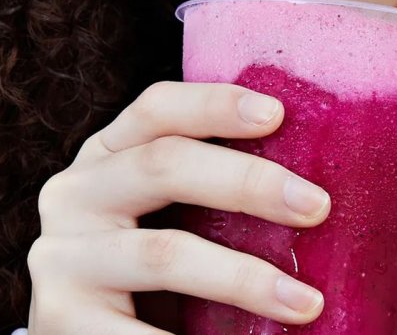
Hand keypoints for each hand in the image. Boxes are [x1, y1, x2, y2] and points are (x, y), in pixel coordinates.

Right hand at [27, 82, 329, 333]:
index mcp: (111, 154)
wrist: (91, 320)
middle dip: (248, 182)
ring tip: (304, 302)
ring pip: (164, 252)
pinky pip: (137, 331)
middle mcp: (78, 191)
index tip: (276, 113)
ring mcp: (64, 253)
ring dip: (243, 278)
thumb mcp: (171, 206)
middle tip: (316, 206)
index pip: (157, 109)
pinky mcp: (61, 314)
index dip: (214, 103)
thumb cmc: (153, 251)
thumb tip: (310, 186)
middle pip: (164, 164)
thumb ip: (212, 187)